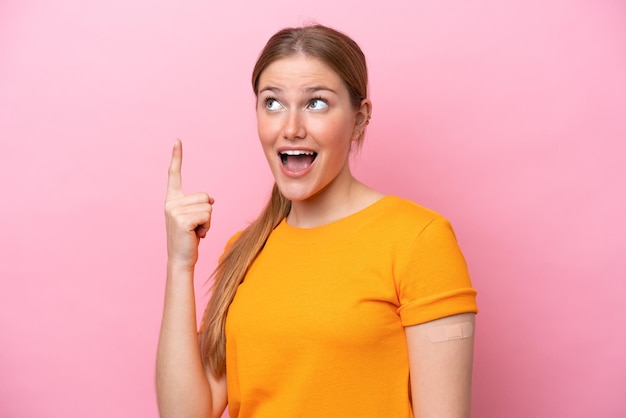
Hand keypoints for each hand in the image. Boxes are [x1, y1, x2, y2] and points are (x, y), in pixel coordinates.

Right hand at [164, 139, 213, 269]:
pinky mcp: (182, 220)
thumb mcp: (195, 218)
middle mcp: (171, 203)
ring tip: (195, 232)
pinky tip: (196, 235)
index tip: (177, 140)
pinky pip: (208, 216)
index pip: (174, 175)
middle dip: (207, 213)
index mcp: (172, 200)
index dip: (177, 157)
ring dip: (208, 222)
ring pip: (209, 207)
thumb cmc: (189, 239)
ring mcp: (175, 211)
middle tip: (195, 227)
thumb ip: (200, 205)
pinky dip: (207, 227)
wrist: (181, 259)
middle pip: (205, 196)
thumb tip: (212, 199)